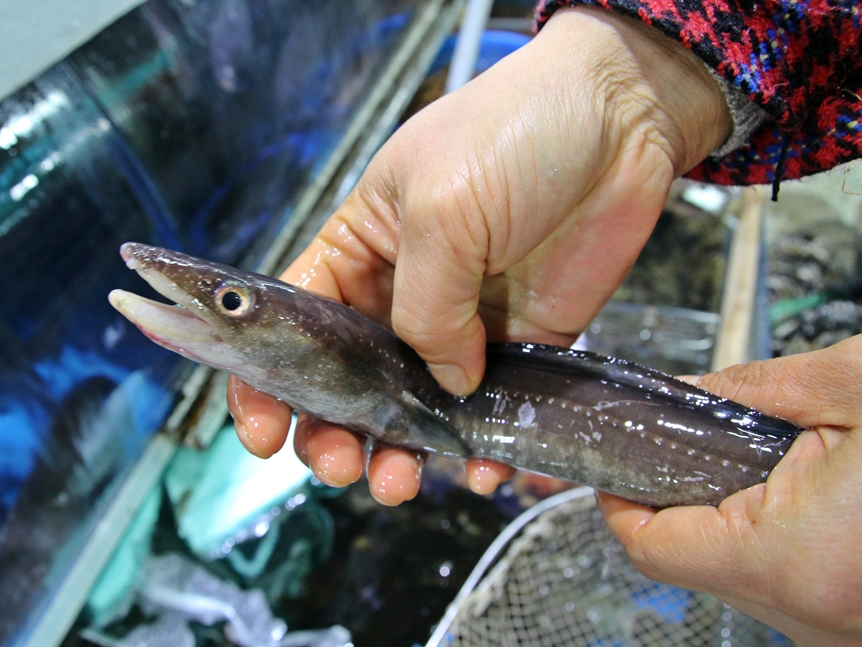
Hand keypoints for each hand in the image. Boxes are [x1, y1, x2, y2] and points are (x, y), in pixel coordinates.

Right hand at [228, 6, 730, 503]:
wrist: (622, 117)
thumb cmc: (512, 135)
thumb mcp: (440, 211)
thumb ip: (424, 308)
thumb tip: (445, 384)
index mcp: (360, 249)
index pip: (295, 322)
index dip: (267, 380)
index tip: (262, 434)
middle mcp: (402, 291)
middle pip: (350, 380)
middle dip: (336, 430)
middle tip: (344, 464)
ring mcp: (463, 321)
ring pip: (417, 406)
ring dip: (402, 453)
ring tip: (399, 482)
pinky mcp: (524, 340)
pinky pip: (495, 407)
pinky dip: (486, 446)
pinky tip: (484, 471)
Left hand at [599, 335, 861, 645]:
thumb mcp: (854, 388)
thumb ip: (748, 390)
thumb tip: (686, 392)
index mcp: (795, 558)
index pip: (647, 543)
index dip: (621, 495)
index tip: (620, 462)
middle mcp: (814, 615)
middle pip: (690, 560)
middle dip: (687, 499)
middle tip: (712, 446)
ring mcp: (841, 630)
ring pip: (742, 575)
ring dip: (742, 519)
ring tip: (792, 468)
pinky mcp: (860, 623)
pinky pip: (794, 584)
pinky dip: (788, 540)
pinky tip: (827, 498)